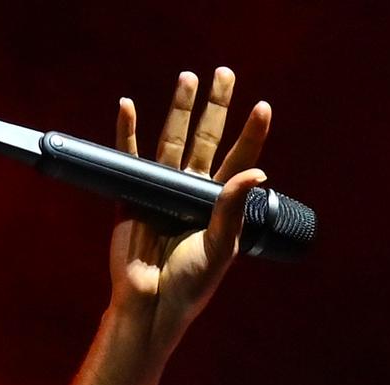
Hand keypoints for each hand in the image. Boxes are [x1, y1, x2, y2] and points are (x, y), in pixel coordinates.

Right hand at [109, 69, 270, 354]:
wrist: (150, 306)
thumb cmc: (188, 287)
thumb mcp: (219, 250)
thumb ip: (233, 211)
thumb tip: (257, 172)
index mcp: (218, 207)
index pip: (239, 163)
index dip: (251, 135)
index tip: (262, 107)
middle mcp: (192, 193)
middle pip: (207, 140)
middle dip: (215, 107)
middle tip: (225, 72)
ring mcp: (163, 190)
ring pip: (173, 140)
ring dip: (180, 108)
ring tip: (189, 77)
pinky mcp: (134, 194)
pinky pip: (130, 157)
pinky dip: (126, 132)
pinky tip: (127, 106)